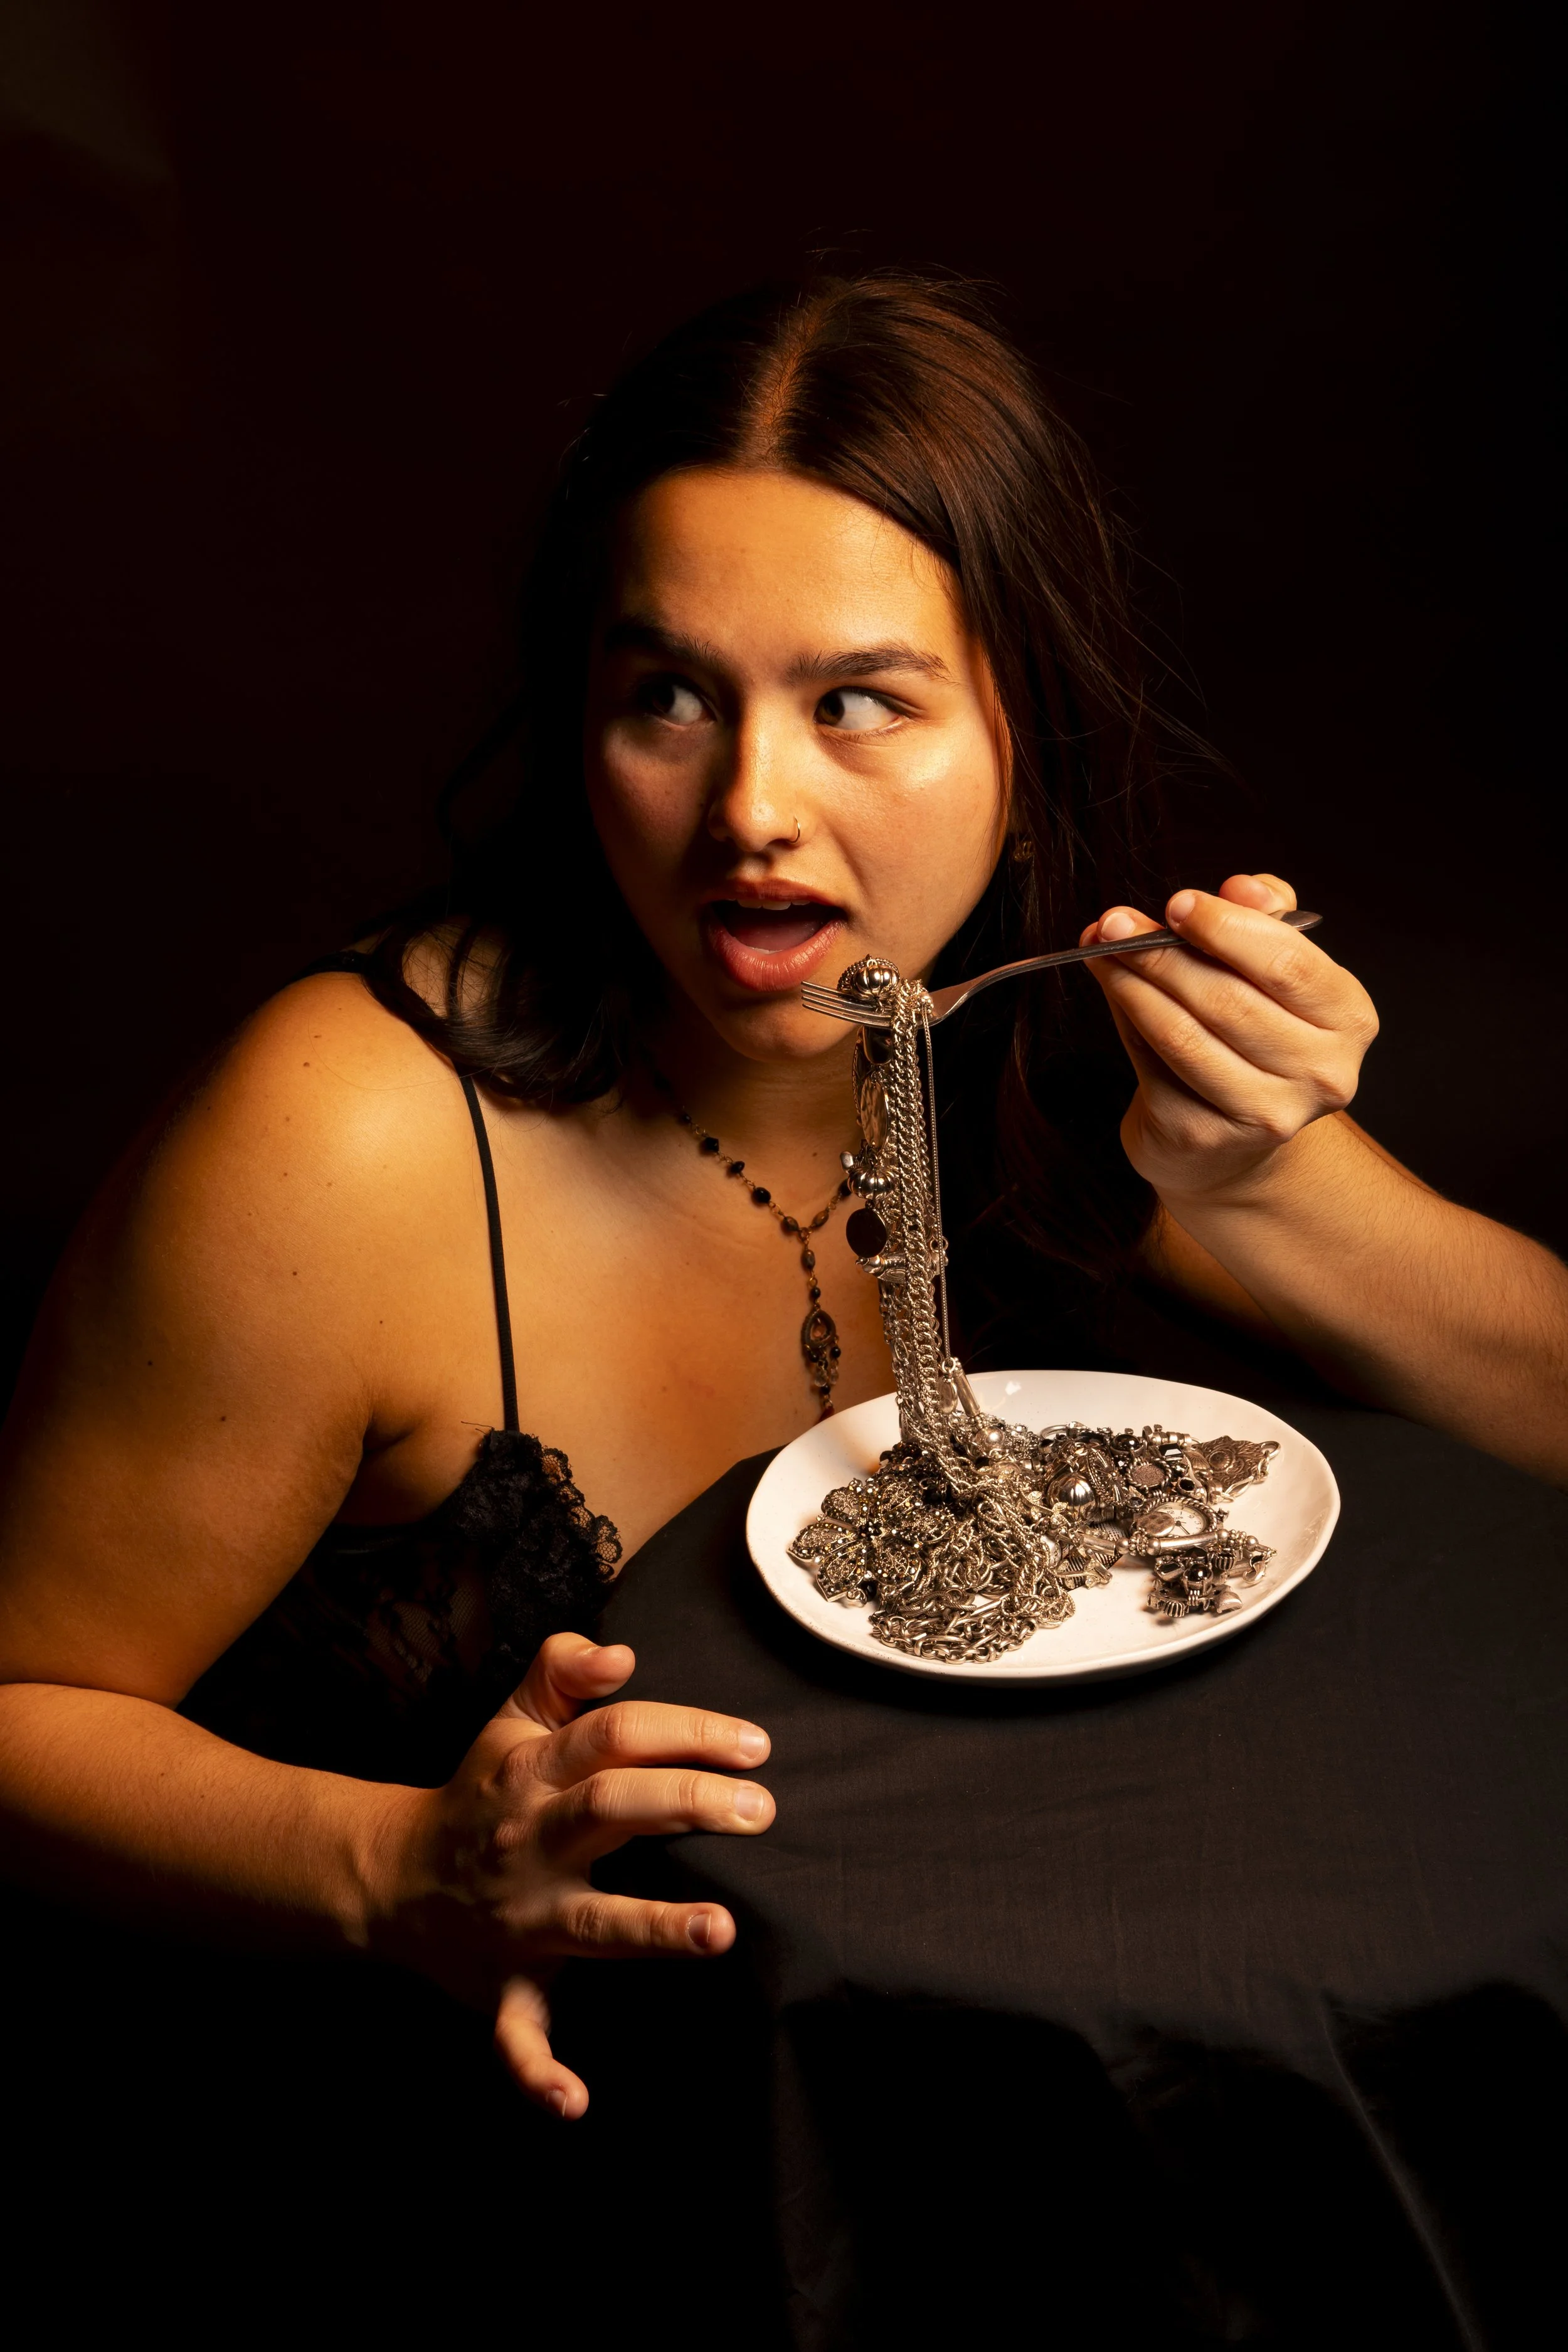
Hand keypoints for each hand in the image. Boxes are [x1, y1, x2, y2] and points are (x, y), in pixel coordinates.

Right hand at [373, 1631, 773, 2118]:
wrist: (388, 1877)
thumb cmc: (478, 1792)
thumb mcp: (510, 1720)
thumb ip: (563, 1671)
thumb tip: (623, 1651)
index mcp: (534, 1774)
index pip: (617, 1736)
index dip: (687, 1731)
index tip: (756, 1746)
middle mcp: (530, 1842)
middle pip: (613, 1808)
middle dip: (688, 1804)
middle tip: (762, 1812)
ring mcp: (518, 1920)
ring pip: (590, 1923)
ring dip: (653, 1929)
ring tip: (721, 1930)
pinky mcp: (502, 1989)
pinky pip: (516, 2038)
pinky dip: (539, 2074)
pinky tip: (575, 2103)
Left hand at [1082, 873, 1378, 1204]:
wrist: (1231, 1137)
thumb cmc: (1252, 1032)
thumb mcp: (1270, 970)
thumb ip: (1259, 920)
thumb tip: (1239, 887)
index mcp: (1347, 1018)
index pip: (1288, 964)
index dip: (1226, 929)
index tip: (1176, 904)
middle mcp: (1320, 1072)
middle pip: (1227, 999)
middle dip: (1162, 952)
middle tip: (1116, 924)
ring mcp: (1267, 1113)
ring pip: (1184, 1033)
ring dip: (1134, 983)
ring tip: (1103, 950)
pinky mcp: (1209, 1135)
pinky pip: (1156, 1064)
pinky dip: (1128, 1019)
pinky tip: (1115, 989)